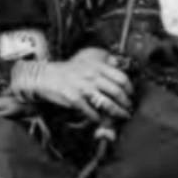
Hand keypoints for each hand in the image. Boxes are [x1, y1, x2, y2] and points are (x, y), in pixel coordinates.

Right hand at [11, 57, 131, 122]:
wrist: (46, 76)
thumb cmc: (68, 69)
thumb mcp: (87, 58)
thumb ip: (103, 61)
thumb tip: (119, 64)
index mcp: (97, 65)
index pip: (121, 77)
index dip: (130, 88)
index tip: (131, 94)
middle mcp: (92, 76)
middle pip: (117, 92)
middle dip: (126, 103)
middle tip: (129, 108)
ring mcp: (84, 88)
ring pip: (107, 104)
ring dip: (117, 112)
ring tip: (122, 116)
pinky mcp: (75, 99)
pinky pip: (92, 112)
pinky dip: (98, 118)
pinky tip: (101, 119)